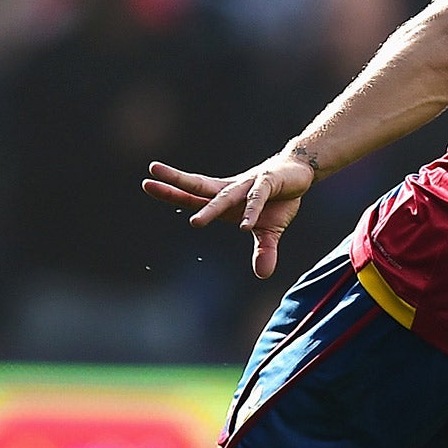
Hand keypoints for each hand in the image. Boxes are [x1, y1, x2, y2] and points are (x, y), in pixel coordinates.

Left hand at [143, 154, 315, 278]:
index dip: (171, 192)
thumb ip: (263, 250)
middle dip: (174, 184)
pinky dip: (250, 212)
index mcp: (224, 200)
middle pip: (197, 187)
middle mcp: (231, 190)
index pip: (192, 195)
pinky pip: (257, 198)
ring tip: (194, 223)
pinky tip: (244, 226)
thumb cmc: (277, 200)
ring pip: (224, 197)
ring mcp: (248, 185)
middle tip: (148, 181)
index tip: (148, 184)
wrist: (299, 173)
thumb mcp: (270, 231)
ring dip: (210, 210)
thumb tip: (263, 274)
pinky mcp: (268, 182)